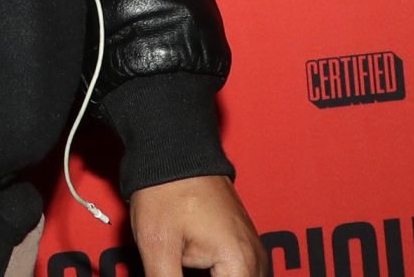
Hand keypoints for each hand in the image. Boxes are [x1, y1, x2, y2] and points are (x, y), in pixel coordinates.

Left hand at [127, 175, 259, 276]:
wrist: (174, 149)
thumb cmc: (166, 189)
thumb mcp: (158, 247)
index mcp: (240, 263)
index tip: (175, 275)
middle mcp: (255, 260)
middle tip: (174, 268)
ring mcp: (251, 252)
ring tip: (178, 265)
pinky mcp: (241, 247)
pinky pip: (236, 275)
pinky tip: (185, 267)